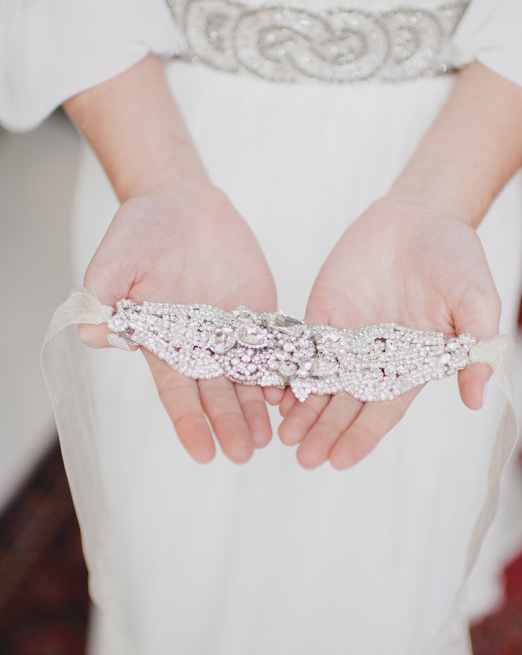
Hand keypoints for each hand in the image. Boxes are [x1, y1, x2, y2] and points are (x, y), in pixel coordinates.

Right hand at [80, 183, 282, 462]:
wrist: (181, 201)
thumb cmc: (140, 230)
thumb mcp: (115, 259)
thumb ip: (105, 295)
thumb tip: (95, 334)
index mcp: (164, 342)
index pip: (177, 392)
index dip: (190, 422)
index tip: (203, 452)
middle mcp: (200, 345)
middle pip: (217, 393)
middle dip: (230, 423)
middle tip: (244, 453)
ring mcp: (232, 332)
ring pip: (249, 378)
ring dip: (259, 408)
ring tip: (270, 435)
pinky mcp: (260, 313)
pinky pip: (276, 346)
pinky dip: (285, 369)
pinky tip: (294, 391)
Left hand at [278, 196, 499, 469]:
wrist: (420, 216)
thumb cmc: (456, 258)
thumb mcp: (476, 299)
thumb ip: (473, 346)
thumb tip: (477, 399)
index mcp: (411, 364)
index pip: (384, 410)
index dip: (362, 435)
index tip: (340, 460)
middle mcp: (375, 359)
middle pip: (345, 404)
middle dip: (324, 431)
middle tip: (303, 458)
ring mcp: (346, 338)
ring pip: (319, 382)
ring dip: (302, 410)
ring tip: (283, 436)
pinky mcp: (322, 315)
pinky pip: (301, 348)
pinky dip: (287, 369)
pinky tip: (271, 390)